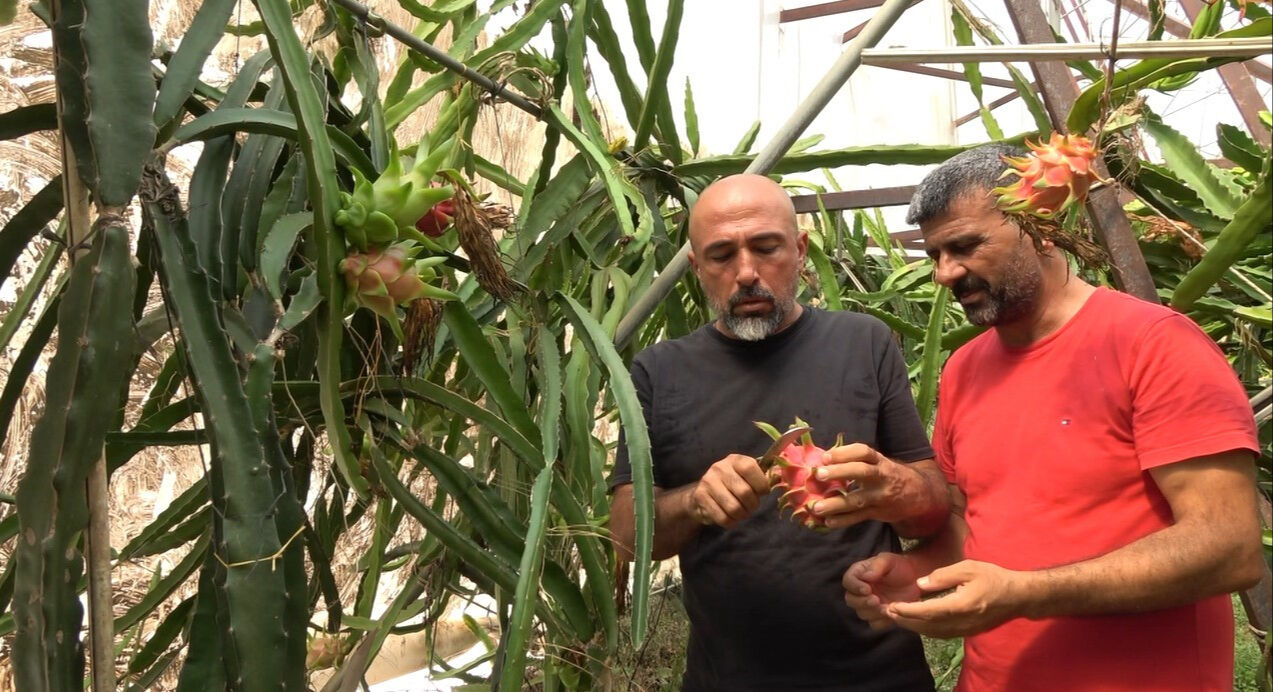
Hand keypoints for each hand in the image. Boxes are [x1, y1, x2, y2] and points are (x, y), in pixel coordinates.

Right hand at [687, 454, 770, 528]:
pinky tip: (731, 517)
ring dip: (742, 515)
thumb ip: (764, 476)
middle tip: (751, 506)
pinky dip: (731, 522)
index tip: (762, 492)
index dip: (761, 484)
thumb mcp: (748, 476)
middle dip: (752, 504)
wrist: (704, 493)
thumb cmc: (733, 484)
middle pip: (744, 492)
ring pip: (734, 508)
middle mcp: (720, 468)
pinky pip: (723, 518)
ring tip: (742, 512)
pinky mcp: (701, 497)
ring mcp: (708, 482)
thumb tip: (781, 476)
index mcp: (735, 460)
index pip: (750, 468)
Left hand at [809, 444, 931, 528]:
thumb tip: (823, 460)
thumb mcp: (879, 463)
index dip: (844, 452)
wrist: (920, 494)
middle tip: (819, 474)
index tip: (825, 457)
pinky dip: (844, 520)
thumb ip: (856, 461)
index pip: (863, 452)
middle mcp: (881, 476)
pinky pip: (859, 517)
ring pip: (858, 499)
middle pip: (861, 472)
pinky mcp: (879, 513)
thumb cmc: (889, 474)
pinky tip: (828, 522)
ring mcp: (880, 496)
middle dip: (840, 472)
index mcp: (879, 461)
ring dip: (836, 504)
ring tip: (816, 507)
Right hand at [842, 553, 923, 629]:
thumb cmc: (899, 566)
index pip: (848, 581)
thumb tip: (866, 576)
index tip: (867, 589)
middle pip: (851, 600)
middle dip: (862, 602)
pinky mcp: (879, 616)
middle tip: (876, 600)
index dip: (855, 587)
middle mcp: (859, 591)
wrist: (914, 579)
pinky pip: (875, 624)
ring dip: (873, 613)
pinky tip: (891, 614)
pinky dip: (882, 622)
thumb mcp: (889, 560)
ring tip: (887, 607)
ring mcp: (868, 605)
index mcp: (858, 575)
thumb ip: (877, 566)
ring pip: (862, 614)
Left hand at [885, 560, 1030, 637]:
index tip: (892, 607)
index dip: (908, 611)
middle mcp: (962, 622)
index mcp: (961, 605)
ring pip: (933, 633)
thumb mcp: (968, 568)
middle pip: (927, 626)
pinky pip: (942, 634)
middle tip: (888, 613)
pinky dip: (926, 629)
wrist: (1018, 597)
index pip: (928, 611)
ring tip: (898, 618)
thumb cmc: (994, 577)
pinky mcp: (968, 632)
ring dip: (914, 627)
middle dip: (906, 620)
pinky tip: (918, 622)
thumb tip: (920, 584)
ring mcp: (965, 630)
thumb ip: (942, 576)